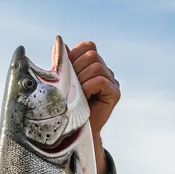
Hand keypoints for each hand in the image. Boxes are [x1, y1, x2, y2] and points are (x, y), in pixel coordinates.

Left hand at [68, 41, 120, 173]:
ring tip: (77, 94)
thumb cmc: (66, 107)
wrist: (74, 132)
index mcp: (93, 65)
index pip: (88, 46)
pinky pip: (100, 81)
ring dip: (81, 80)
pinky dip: (88, 87)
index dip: (75, 55)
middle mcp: (106, 71)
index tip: (66, 71)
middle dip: (76, 68)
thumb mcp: (61, 82)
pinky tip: (84, 98)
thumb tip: (59, 42)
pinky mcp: (115, 93)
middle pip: (92, 55)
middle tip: (71, 87)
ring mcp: (112, 82)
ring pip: (96, 67)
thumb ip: (62, 63)